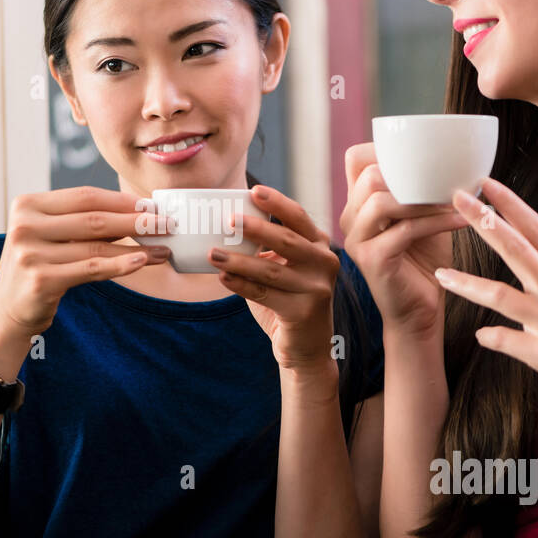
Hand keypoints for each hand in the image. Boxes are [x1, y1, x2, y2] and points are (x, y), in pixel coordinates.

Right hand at [0, 186, 170, 337]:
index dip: (121, 200)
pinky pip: (91, 269)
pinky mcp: (41, 280)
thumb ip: (81, 221)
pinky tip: (142, 261)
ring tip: (163, 249)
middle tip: (166, 223)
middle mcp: (25, 225)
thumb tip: (138, 211)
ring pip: (96, 246)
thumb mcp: (51, 236)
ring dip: (136, 247)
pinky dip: (120, 265)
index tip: (152, 204)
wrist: (7, 311)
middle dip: (136, 220)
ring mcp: (30, 253)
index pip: (84, 196)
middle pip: (93, 219)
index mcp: (27, 205)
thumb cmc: (39, 267)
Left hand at [209, 185, 340, 372]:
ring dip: (238, 260)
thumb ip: (265, 250)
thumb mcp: (281, 269)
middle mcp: (324, 263)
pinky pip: (265, 293)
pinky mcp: (304, 311)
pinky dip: (241, 284)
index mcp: (319, 246)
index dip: (277, 203)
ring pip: (271, 269)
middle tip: (228, 220)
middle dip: (255, 228)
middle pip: (286, 239)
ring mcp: (317, 288)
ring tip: (212, 253)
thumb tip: (225, 227)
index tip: (254, 191)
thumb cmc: (287, 301)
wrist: (305, 347)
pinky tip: (223, 277)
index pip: (298, 217)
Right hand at [338, 143, 468, 337]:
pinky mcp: (372, 260)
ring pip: (382, 201)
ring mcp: (356, 240)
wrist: (419, 312)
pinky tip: (463, 221)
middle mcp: (350, 219)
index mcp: (358, 205)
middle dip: (410, 173)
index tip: (422, 155)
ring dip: (425, 198)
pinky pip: (405, 230)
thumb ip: (424, 189)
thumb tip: (452, 157)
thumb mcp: (422, 216)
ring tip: (456, 199)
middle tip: (446, 179)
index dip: (385, 149)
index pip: (356, 159)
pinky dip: (438, 221)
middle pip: (369, 176)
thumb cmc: (424, 262)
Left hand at [435, 176, 537, 423]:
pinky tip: (480, 334)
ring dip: (467, 284)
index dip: (510, 205)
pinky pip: (506, 340)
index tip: (486, 183)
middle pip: (515, 248)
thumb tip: (535, 268)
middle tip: (456, 199)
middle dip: (484, 221)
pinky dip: (490, 336)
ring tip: (441, 275)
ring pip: (500, 295)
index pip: (537, 230)